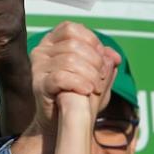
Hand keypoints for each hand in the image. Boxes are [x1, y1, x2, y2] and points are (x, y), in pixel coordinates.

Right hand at [11, 23, 114, 153]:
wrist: (62, 124)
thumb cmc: (78, 98)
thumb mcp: (96, 78)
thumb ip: (106, 64)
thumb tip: (115, 57)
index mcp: (53, 42)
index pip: (72, 29)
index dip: (91, 41)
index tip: (102, 59)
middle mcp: (42, 50)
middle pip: (73, 44)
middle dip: (94, 61)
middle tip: (101, 78)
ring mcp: (38, 67)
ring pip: (69, 59)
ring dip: (90, 74)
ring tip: (96, 87)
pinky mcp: (38, 84)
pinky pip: (61, 77)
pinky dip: (79, 82)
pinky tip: (88, 91)